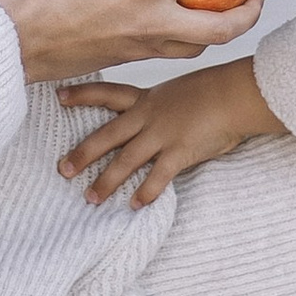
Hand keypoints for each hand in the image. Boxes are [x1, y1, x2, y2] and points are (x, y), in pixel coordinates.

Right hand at [0, 0, 263, 85]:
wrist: (18, 43)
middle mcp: (151, 19)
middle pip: (223, 27)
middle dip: (251, 12)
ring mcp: (143, 46)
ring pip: (200, 46)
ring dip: (223, 30)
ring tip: (227, 10)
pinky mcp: (131, 60)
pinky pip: (172, 52)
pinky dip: (189, 39)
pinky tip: (184, 23)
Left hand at [57, 57, 274, 206]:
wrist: (237, 93)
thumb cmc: (216, 90)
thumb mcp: (181, 90)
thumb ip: (165, 105)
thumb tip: (160, 118)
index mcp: (147, 99)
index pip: (108, 94)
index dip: (82, 94)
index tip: (58, 96)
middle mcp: (148, 116)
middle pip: (107, 135)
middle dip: (82, 153)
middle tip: (62, 169)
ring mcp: (162, 135)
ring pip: (125, 160)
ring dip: (106, 181)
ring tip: (91, 198)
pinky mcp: (179, 152)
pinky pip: (157, 177)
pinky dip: (145, 193)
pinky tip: (135, 205)